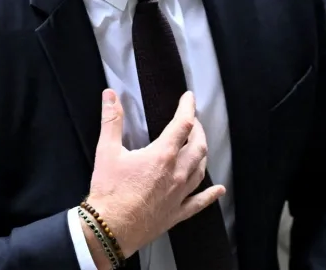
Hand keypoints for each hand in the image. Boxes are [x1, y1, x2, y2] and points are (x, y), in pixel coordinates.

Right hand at [84, 89, 224, 257]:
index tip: (189, 98)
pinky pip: (199, 202)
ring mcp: (180, 194)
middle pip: (198, 146)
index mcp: (162, 155)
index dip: (188, 108)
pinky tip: (219, 190)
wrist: (110, 229)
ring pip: (201, 169)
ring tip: (199, 146)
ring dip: (202, 154)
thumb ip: (111, 121)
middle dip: (198, 130)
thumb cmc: (110, 191)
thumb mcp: (107, 151)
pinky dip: (211, 195)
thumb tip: (110, 96)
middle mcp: (177, 173)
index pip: (182, 124)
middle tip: (193, 122)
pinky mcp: (177, 212)